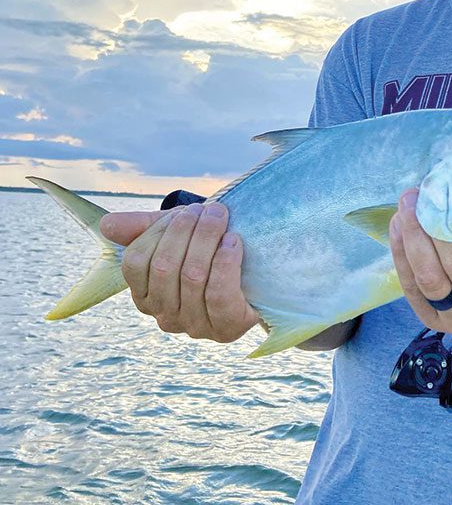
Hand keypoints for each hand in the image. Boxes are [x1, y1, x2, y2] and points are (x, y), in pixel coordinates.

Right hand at [100, 203, 258, 341]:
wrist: (258, 270)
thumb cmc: (210, 249)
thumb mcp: (178, 234)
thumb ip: (143, 228)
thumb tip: (107, 224)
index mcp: (146, 296)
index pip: (136, 262)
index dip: (160, 232)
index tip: (185, 212)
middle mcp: (165, 317)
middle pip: (165, 267)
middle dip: (188, 230)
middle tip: (210, 209)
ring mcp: (195, 327)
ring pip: (193, 277)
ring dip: (208, 239)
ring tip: (222, 218)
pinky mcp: (226, 328)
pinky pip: (218, 295)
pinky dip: (226, 263)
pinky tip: (234, 242)